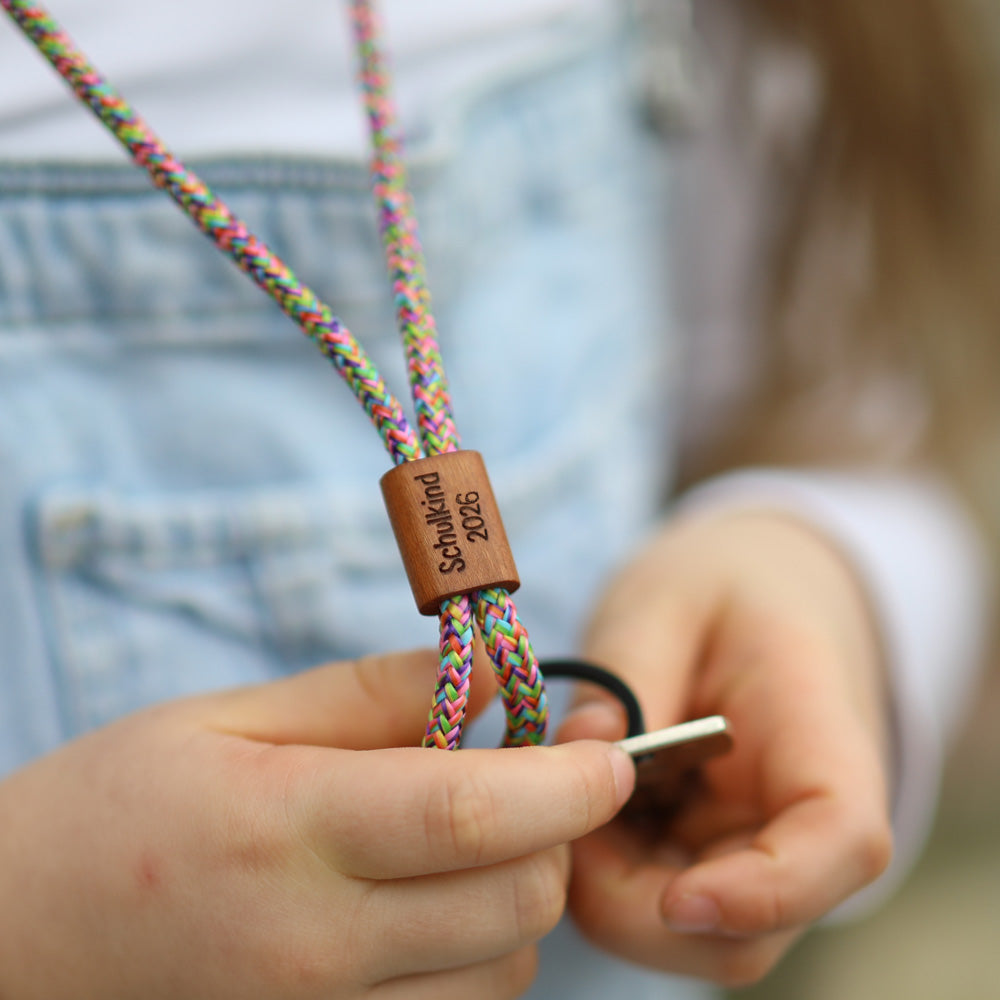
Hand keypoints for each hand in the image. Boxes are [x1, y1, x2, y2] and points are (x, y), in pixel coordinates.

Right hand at [0, 649, 633, 998]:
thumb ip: (372, 692)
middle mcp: (313, 948)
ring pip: (501, 974)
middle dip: (556, 835)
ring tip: (457, 847)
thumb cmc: (115, 810)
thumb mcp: (230, 717)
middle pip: (514, 902)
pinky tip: (424, 916)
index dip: (570, 781)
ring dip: (515, 901)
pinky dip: (473, 965)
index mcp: (288, 830)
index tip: (610, 750)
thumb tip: (493, 676)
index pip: (475, 813)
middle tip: (527, 780)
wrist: (8, 950)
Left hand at [558, 509, 892, 986]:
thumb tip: (583, 749)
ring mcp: (755, 846)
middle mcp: (801, 817)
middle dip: (638, 903)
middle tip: (559, 820)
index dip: (770, 891)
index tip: (679, 896)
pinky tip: (579, 804)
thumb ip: (631, 670)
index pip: (842, 840)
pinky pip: (655, 901)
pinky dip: (604, 873)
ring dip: (610, 890)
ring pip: (693, 932)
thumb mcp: (668, 595)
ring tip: (564, 797)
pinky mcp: (710, 855)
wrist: (757, 589)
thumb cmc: (721, 584)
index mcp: (821, 733)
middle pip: (749, 925)